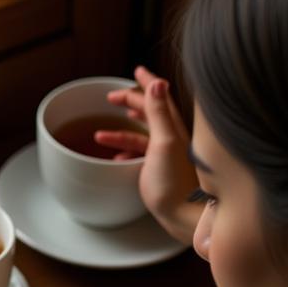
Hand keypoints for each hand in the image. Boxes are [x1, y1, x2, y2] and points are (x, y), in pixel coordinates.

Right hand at [96, 65, 203, 244]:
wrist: (185, 215)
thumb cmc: (175, 182)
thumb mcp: (164, 142)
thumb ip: (159, 113)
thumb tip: (157, 82)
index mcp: (173, 126)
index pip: (159, 96)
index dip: (147, 82)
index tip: (136, 71)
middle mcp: (172, 137)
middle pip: (149, 113)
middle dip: (130, 103)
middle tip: (112, 98)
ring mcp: (167, 154)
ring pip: (141, 135)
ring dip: (121, 132)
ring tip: (102, 134)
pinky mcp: (161, 171)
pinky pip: (141, 155)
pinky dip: (126, 153)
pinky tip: (117, 159)